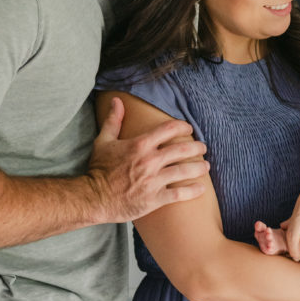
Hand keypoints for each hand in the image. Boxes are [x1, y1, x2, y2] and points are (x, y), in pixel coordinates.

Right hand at [87, 98, 208, 222]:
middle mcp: (149, 161)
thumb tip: (117, 100)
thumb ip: (113, 120)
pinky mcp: (154, 199)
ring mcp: (153, 181)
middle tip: (203, 147)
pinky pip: (179, 194)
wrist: (93, 198)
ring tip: (206, 166)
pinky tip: (202, 188)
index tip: (188, 128)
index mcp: (140, 145)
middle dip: (197, 147)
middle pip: (182, 149)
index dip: (182, 126)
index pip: (169, 129)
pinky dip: (193, 191)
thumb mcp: (103, 141)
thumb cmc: (98, 168)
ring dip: (199, 167)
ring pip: (184, 171)